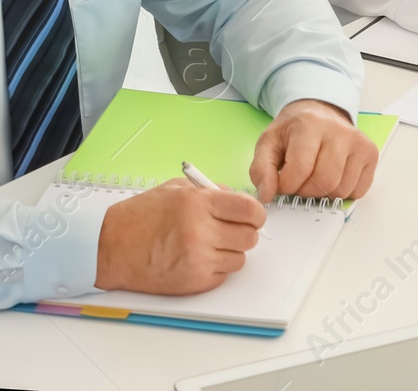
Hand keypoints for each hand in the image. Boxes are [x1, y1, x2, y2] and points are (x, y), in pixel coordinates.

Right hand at [95, 179, 265, 294]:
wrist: (107, 248)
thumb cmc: (139, 217)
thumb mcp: (176, 190)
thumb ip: (213, 191)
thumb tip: (241, 201)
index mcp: (199, 204)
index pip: (250, 211)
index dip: (255, 214)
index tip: (251, 216)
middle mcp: (200, 232)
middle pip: (250, 237)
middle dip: (243, 232)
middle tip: (228, 230)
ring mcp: (197, 260)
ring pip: (240, 258)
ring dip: (229, 252)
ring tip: (207, 244)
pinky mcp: (192, 282)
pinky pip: (223, 275)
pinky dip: (216, 268)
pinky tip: (196, 259)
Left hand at [250, 99, 379, 202]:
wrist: (320, 113)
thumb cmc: (294, 130)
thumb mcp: (268, 144)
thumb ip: (261, 170)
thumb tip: (267, 195)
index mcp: (310, 125)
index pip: (300, 169)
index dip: (286, 186)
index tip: (283, 183)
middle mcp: (339, 131)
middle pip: (324, 181)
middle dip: (305, 192)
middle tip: (299, 183)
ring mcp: (359, 142)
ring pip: (342, 189)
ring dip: (324, 193)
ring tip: (315, 179)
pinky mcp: (371, 154)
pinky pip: (359, 189)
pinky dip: (343, 192)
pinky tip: (334, 178)